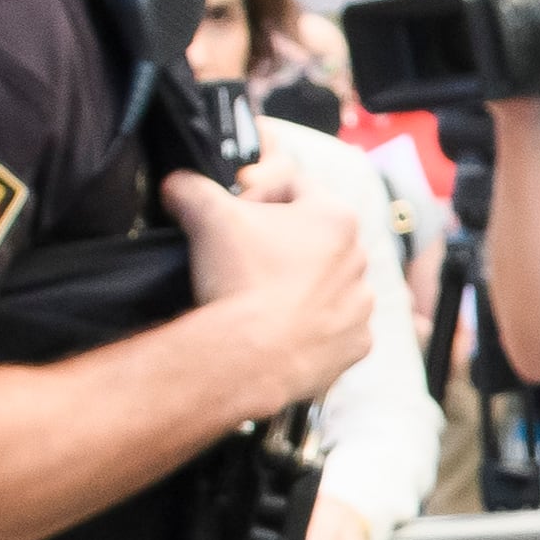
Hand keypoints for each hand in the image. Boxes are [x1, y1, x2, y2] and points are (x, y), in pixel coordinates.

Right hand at [165, 168, 371, 403]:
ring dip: (297, 283)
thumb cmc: (237, 278)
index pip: (293, 185)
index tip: (231, 215)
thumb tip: (178, 184)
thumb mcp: (205, 214)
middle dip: (278, 241)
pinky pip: (334, 327)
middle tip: (241, 258)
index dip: (255, 193)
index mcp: (336, 216)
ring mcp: (362, 304)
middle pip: (312, 236)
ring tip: (260, 296)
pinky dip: (310, 326)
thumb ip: (191, 187)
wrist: (250, 355)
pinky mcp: (356, 343)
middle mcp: (359, 257)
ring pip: (326, 282)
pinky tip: (281, 329)